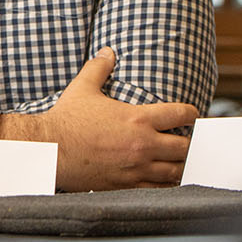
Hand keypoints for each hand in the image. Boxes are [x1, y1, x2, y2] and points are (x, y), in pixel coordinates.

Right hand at [0, 48, 198, 190]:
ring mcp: (136, 168)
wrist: (49, 149)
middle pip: (185, 147)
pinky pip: (158, 189)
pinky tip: (167, 181)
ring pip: (175, 171)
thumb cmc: (66, 119)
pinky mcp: (126, 185)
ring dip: (182, 166)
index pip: (180, 114)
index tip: (192, 115)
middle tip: (189, 142)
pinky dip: (167, 185)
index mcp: (137, 118)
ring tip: (182, 163)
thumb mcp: (83, 88)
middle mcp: (142, 144)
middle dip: (190, 144)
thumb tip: (107, 52)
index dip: (191, 114)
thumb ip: (99, 68)